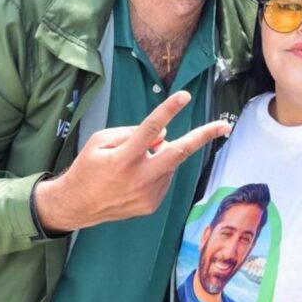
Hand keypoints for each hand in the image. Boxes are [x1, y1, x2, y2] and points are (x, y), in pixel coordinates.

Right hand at [34, 91, 230, 232]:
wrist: (77, 206)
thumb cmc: (87, 168)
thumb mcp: (99, 141)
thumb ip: (130, 133)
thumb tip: (163, 134)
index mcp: (124, 158)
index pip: (150, 129)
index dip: (168, 110)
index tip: (185, 96)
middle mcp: (140, 177)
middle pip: (178, 152)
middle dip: (203, 137)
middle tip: (224, 126)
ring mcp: (148, 194)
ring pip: (168, 163)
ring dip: (161, 155)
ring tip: (133, 164)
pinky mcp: (152, 204)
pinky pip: (164, 179)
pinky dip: (156, 171)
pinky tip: (135, 179)